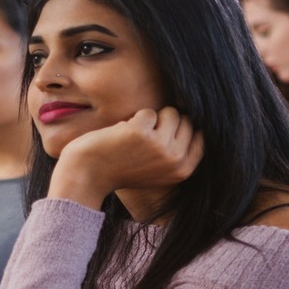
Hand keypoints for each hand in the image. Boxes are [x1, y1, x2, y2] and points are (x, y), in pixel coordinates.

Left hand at [50, 107, 203, 208]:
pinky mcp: (142, 132)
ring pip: (170, 112)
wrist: (88, 176)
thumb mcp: (158, 170)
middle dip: (165, 122)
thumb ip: (176, 153)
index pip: (200, 136)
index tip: (163, 136)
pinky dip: (133, 120)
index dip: (181, 130)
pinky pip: (147, 112)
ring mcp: (160, 146)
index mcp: (183, 170)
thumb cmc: (121, 169)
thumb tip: (194, 121)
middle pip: (186, 121)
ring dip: (150, 119)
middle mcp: (176, 160)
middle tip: (143, 140)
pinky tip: (122, 136)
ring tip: (134, 137)